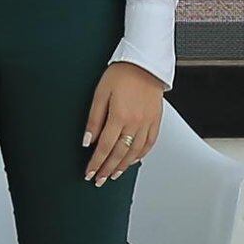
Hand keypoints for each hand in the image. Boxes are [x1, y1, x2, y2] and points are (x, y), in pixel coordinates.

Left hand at [80, 61, 165, 182]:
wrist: (145, 63)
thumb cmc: (121, 74)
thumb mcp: (100, 94)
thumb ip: (94, 119)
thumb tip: (87, 141)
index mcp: (119, 116)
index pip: (104, 147)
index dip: (96, 163)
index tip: (89, 173)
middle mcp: (135, 123)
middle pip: (119, 154)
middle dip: (107, 169)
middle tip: (99, 180)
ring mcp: (147, 123)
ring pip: (135, 152)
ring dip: (123, 167)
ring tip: (114, 175)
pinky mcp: (155, 120)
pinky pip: (149, 143)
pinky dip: (141, 155)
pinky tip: (133, 161)